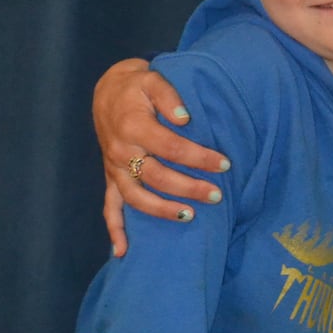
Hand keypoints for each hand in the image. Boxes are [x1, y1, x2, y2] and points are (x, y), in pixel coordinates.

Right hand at [94, 58, 231, 255]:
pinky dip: (115, 231)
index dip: (199, 157)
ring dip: (161, 210)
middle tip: (217, 195)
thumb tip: (185, 118)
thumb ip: (170, 97)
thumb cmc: (137, 86)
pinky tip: (123, 252)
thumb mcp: (153, 79)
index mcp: (134, 127)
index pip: (171, 147)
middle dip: (188, 188)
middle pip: (156, 176)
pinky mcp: (111, 178)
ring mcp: (114, 168)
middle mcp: (121, 152)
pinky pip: (110, 208)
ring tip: (189, 216)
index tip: (225, 163)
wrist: (108, 92)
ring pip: (135, 197)